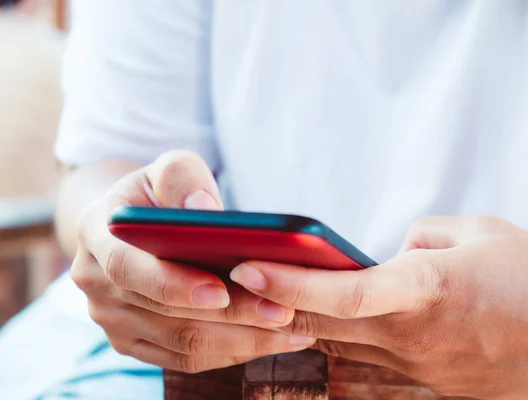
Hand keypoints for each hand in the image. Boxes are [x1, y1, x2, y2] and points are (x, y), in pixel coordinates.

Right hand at [71, 150, 314, 372]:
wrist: (134, 225)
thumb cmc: (160, 192)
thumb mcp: (170, 168)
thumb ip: (183, 178)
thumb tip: (203, 210)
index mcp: (96, 233)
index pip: (127, 267)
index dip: (172, 283)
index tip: (220, 292)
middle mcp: (95, 283)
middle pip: (165, 314)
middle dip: (230, 316)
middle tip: (282, 312)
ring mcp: (113, 319)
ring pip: (181, 345)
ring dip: (241, 340)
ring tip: (291, 330)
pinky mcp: (134, 342)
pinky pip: (185, 359)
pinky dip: (231, 353)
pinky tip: (270, 340)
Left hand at [230, 216, 527, 399]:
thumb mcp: (482, 234)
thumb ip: (421, 238)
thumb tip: (385, 254)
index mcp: (428, 290)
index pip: (345, 290)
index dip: (290, 281)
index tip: (245, 266)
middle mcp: (412, 336)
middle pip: (322, 323)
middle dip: (269, 303)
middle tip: (226, 279)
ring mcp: (415, 370)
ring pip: (333, 351)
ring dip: (295, 327)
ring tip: (261, 298)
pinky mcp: (423, 389)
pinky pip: (360, 372)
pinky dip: (332, 350)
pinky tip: (318, 331)